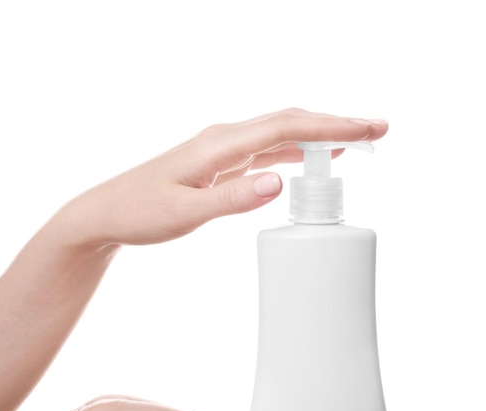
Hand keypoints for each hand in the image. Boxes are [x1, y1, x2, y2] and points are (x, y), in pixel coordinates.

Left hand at [63, 108, 387, 245]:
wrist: (108, 213)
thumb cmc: (141, 212)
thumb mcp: (185, 212)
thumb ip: (231, 198)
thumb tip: (280, 181)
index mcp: (220, 145)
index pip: (287, 127)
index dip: (332, 126)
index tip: (369, 130)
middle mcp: (225, 140)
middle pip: (291, 122)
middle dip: (336, 124)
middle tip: (377, 131)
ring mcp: (223, 151)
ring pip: (281, 135)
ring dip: (319, 136)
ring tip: (357, 141)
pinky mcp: (221, 165)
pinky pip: (267, 150)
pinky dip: (295, 151)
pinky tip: (310, 158)